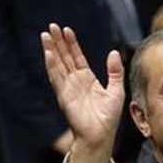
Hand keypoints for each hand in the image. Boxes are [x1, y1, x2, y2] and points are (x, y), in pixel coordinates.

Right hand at [41, 24, 123, 162]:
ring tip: (45, 35)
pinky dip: (51, 64)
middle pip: (64, 57)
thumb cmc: (108, 117)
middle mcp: (75, 81)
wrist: (100, 135)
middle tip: (51, 26)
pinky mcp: (63, 95)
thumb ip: (115, 71)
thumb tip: (114, 52)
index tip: (67, 30)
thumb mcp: (116, 90)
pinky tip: (48, 53)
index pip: (76, 57)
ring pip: (57, 64)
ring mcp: (68, 87)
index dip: (71, 44)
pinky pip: (56, 77)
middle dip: (58, 42)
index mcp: (87, 79)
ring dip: (51, 49)